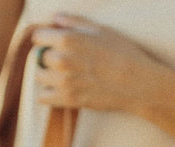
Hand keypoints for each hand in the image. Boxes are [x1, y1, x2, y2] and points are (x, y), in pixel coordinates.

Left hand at [32, 15, 164, 116]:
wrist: (137, 84)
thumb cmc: (122, 53)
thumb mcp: (100, 29)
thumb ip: (73, 22)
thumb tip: (55, 19)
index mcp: (67, 39)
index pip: (38, 37)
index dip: (45, 39)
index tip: (53, 43)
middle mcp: (62, 60)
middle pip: (38, 58)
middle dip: (47, 58)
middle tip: (62, 61)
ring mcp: (64, 82)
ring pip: (39, 78)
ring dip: (47, 76)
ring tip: (61, 76)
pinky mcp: (69, 100)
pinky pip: (43, 98)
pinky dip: (47, 94)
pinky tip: (58, 90)